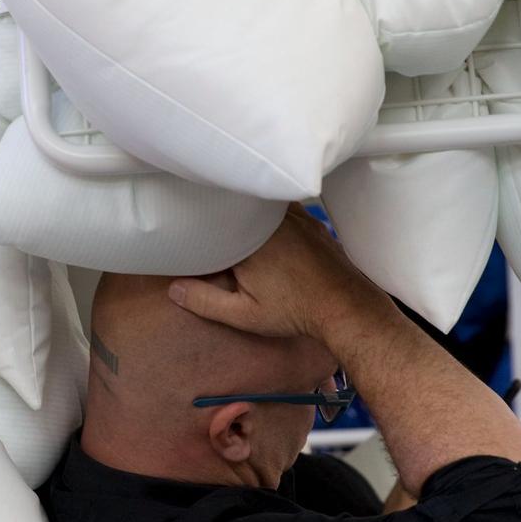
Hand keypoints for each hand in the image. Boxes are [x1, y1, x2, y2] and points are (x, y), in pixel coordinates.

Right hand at [168, 207, 378, 342]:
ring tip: (231, 222)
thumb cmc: (295, 312)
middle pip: (237, 210)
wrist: (346, 307)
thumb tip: (174, 289)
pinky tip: (262, 224)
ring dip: (246, 212)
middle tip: (205, 224)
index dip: (199, 227)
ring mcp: (294, 217)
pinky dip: (268, 213)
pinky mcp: (310, 221)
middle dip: (221, 216)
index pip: (214, 223)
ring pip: (259, 206)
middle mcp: (271, 220)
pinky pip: (281, 208)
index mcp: (249, 239)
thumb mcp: (244, 315)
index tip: (187, 233)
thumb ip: (206, 301)